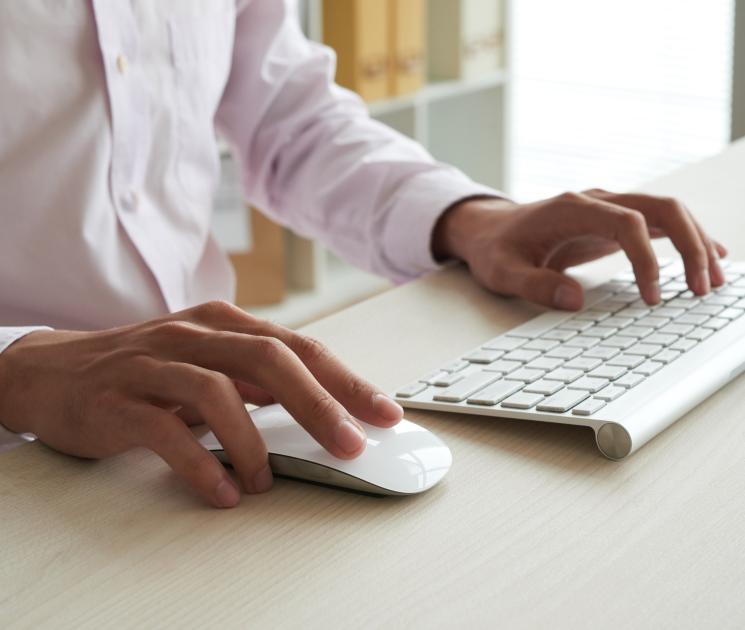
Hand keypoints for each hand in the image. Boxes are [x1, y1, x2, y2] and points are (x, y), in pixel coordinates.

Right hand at [0, 302, 402, 507]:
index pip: (299, 348)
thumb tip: (320, 407)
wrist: (53, 372)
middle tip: (352, 445)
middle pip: (272, 360)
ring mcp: (155, 363)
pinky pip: (167, 432)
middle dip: (320, 404)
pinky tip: (222, 492)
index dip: (346, 380)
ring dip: (254, 443)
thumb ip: (257, 380)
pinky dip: (200, 464)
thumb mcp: (209, 363)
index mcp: (225, 324)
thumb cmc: (146, 370)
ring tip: (265, 482)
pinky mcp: (119, 399)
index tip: (384, 413)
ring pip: (220, 392)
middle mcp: (195, 336)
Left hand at [432, 190, 726, 309]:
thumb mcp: (503, 273)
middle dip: (689, 245)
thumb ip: (535, 285)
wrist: (488, 229)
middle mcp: (596, 201)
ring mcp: (607, 208)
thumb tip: (575, 301)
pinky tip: (708, 258)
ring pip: (666, 211)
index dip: (646, 259)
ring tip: (714, 280)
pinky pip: (657, 222)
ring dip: (695, 241)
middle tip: (703, 288)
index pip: (627, 223)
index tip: (652, 297)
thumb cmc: (495, 249)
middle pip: (660, 207)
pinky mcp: (611, 221)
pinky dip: (684, 238)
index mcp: (572, 209)